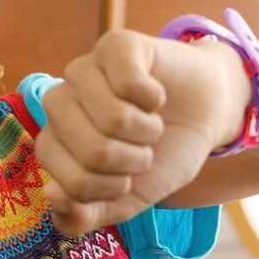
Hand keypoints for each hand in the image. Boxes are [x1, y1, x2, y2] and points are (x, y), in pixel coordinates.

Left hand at [33, 29, 238, 237]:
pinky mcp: (114, 45)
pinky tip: (155, 95)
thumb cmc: (162, 154)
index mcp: (55, 143)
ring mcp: (83, 71)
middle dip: (134, 160)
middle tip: (144, 147)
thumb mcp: (127, 200)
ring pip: (113, 118)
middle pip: (93, 153)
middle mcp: (59, 104)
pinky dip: (155, 98)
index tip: (128, 178)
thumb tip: (53, 196)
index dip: (113, 190)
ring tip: (151, 121)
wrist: (206, 114)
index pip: (72, 184)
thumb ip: (86, 213)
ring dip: (147, 130)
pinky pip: (130, 82)